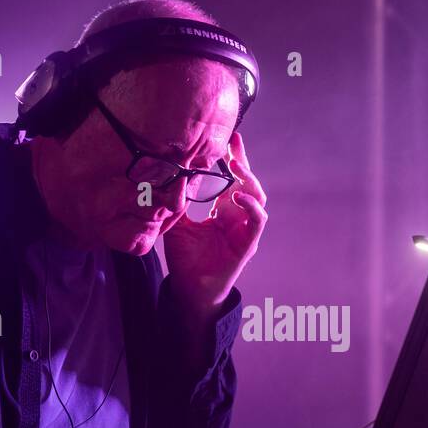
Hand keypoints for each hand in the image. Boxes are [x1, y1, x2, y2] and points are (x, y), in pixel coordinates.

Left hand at [162, 130, 267, 319]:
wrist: (188, 289)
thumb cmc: (186, 258)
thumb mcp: (176, 224)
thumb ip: (176, 203)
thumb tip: (169, 177)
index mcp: (223, 210)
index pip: (233, 179)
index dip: (234, 158)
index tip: (229, 138)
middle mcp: (237, 217)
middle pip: (248, 182)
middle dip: (242, 162)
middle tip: (232, 144)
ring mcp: (244, 230)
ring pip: (258, 197)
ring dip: (249, 180)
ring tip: (235, 167)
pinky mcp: (247, 244)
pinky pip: (258, 221)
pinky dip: (251, 207)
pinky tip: (237, 196)